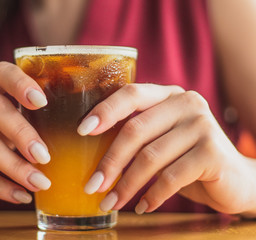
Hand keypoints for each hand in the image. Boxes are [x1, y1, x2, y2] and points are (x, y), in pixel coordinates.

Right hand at [0, 62, 50, 203]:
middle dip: (24, 134)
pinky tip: (21, 195)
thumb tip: (58, 137)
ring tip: (40, 183)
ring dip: (16, 167)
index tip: (42, 102)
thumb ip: (18, 116)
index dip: (21, 85)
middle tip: (45, 157)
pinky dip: (1, 187)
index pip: (1, 73)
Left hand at [80, 83, 255, 215]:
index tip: (81, 131)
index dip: (104, 111)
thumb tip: (90, 157)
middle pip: (135, 130)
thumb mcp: (159, 140)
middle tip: (92, 186)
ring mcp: (202, 125)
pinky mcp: (212, 152)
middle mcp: (185, 103)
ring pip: (151, 157)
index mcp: (167, 95)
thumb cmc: (184, 157)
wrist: (232, 178)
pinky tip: (142, 206)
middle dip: (110, 162)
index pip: (131, 94)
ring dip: (126, 185)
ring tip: (111, 202)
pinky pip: (171, 177)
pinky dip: (152, 195)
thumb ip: (135, 137)